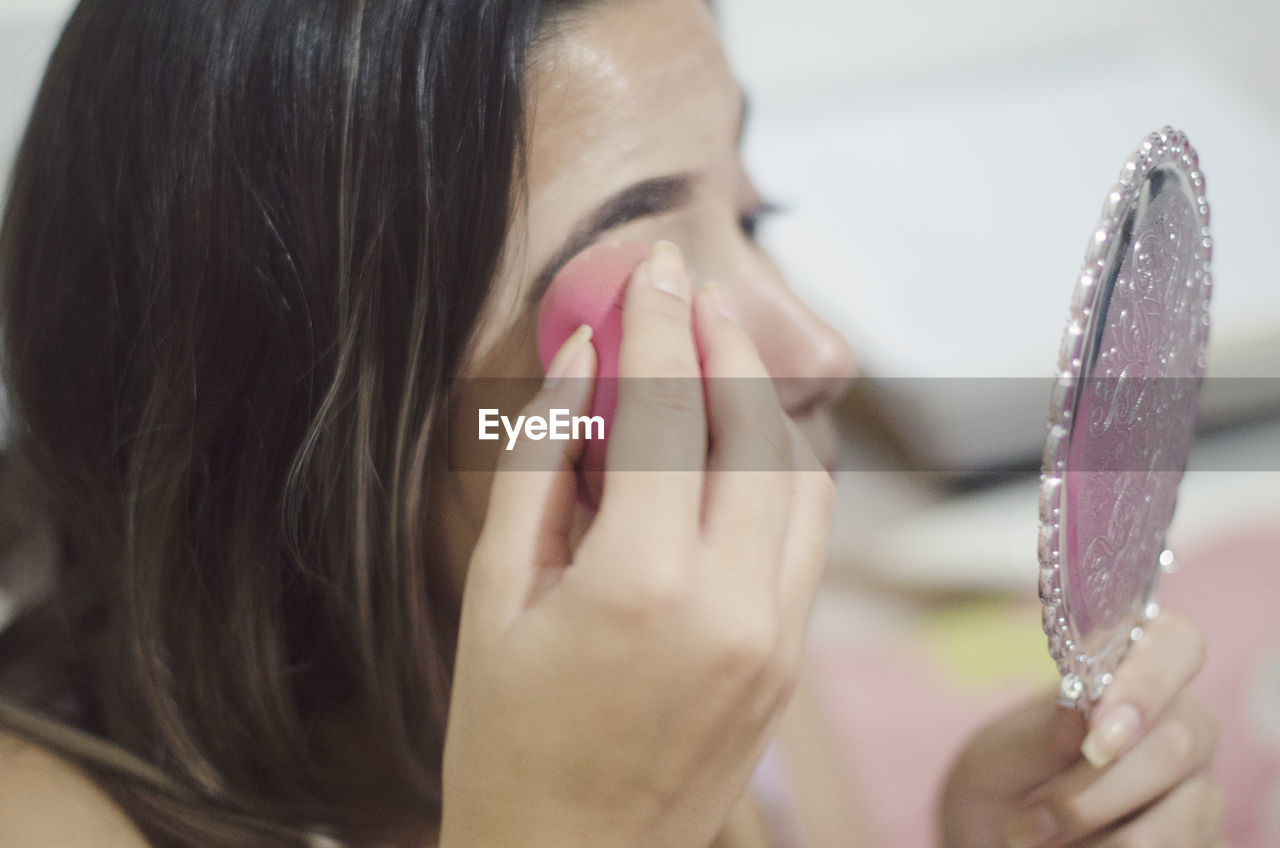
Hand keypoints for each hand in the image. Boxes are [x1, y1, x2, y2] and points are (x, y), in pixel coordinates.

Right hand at [439, 243, 832, 847]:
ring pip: (801, 478)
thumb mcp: (493, 599)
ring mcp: (777, 637)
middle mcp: (733, 605)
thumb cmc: (504, 742)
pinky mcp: (790, 659)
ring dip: (763, 402)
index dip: (660, 324)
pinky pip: (805, 534)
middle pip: (758, 428)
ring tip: (715, 355)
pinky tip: (738, 444)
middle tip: (689, 293)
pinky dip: (780, 469)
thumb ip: (540, 468)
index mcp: (642, 587)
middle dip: (725, 343)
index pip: (671, 412)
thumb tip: (582, 363)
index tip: (653, 268)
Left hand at [940, 612, 1223, 847]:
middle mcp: (1182, 726)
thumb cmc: (1004, 784)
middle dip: (1095, 791)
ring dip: (1095, 837)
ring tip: (1031, 839)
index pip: (1176, 644)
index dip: (1145, 684)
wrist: (998, 838)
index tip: (1095, 733)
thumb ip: (1040, 736)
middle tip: (1030, 819)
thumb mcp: (999, 755)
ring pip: (1180, 820)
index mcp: (1134, 675)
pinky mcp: (1204, 841)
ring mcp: (1201, 791)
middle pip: (1178, 745)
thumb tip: (1078, 714)